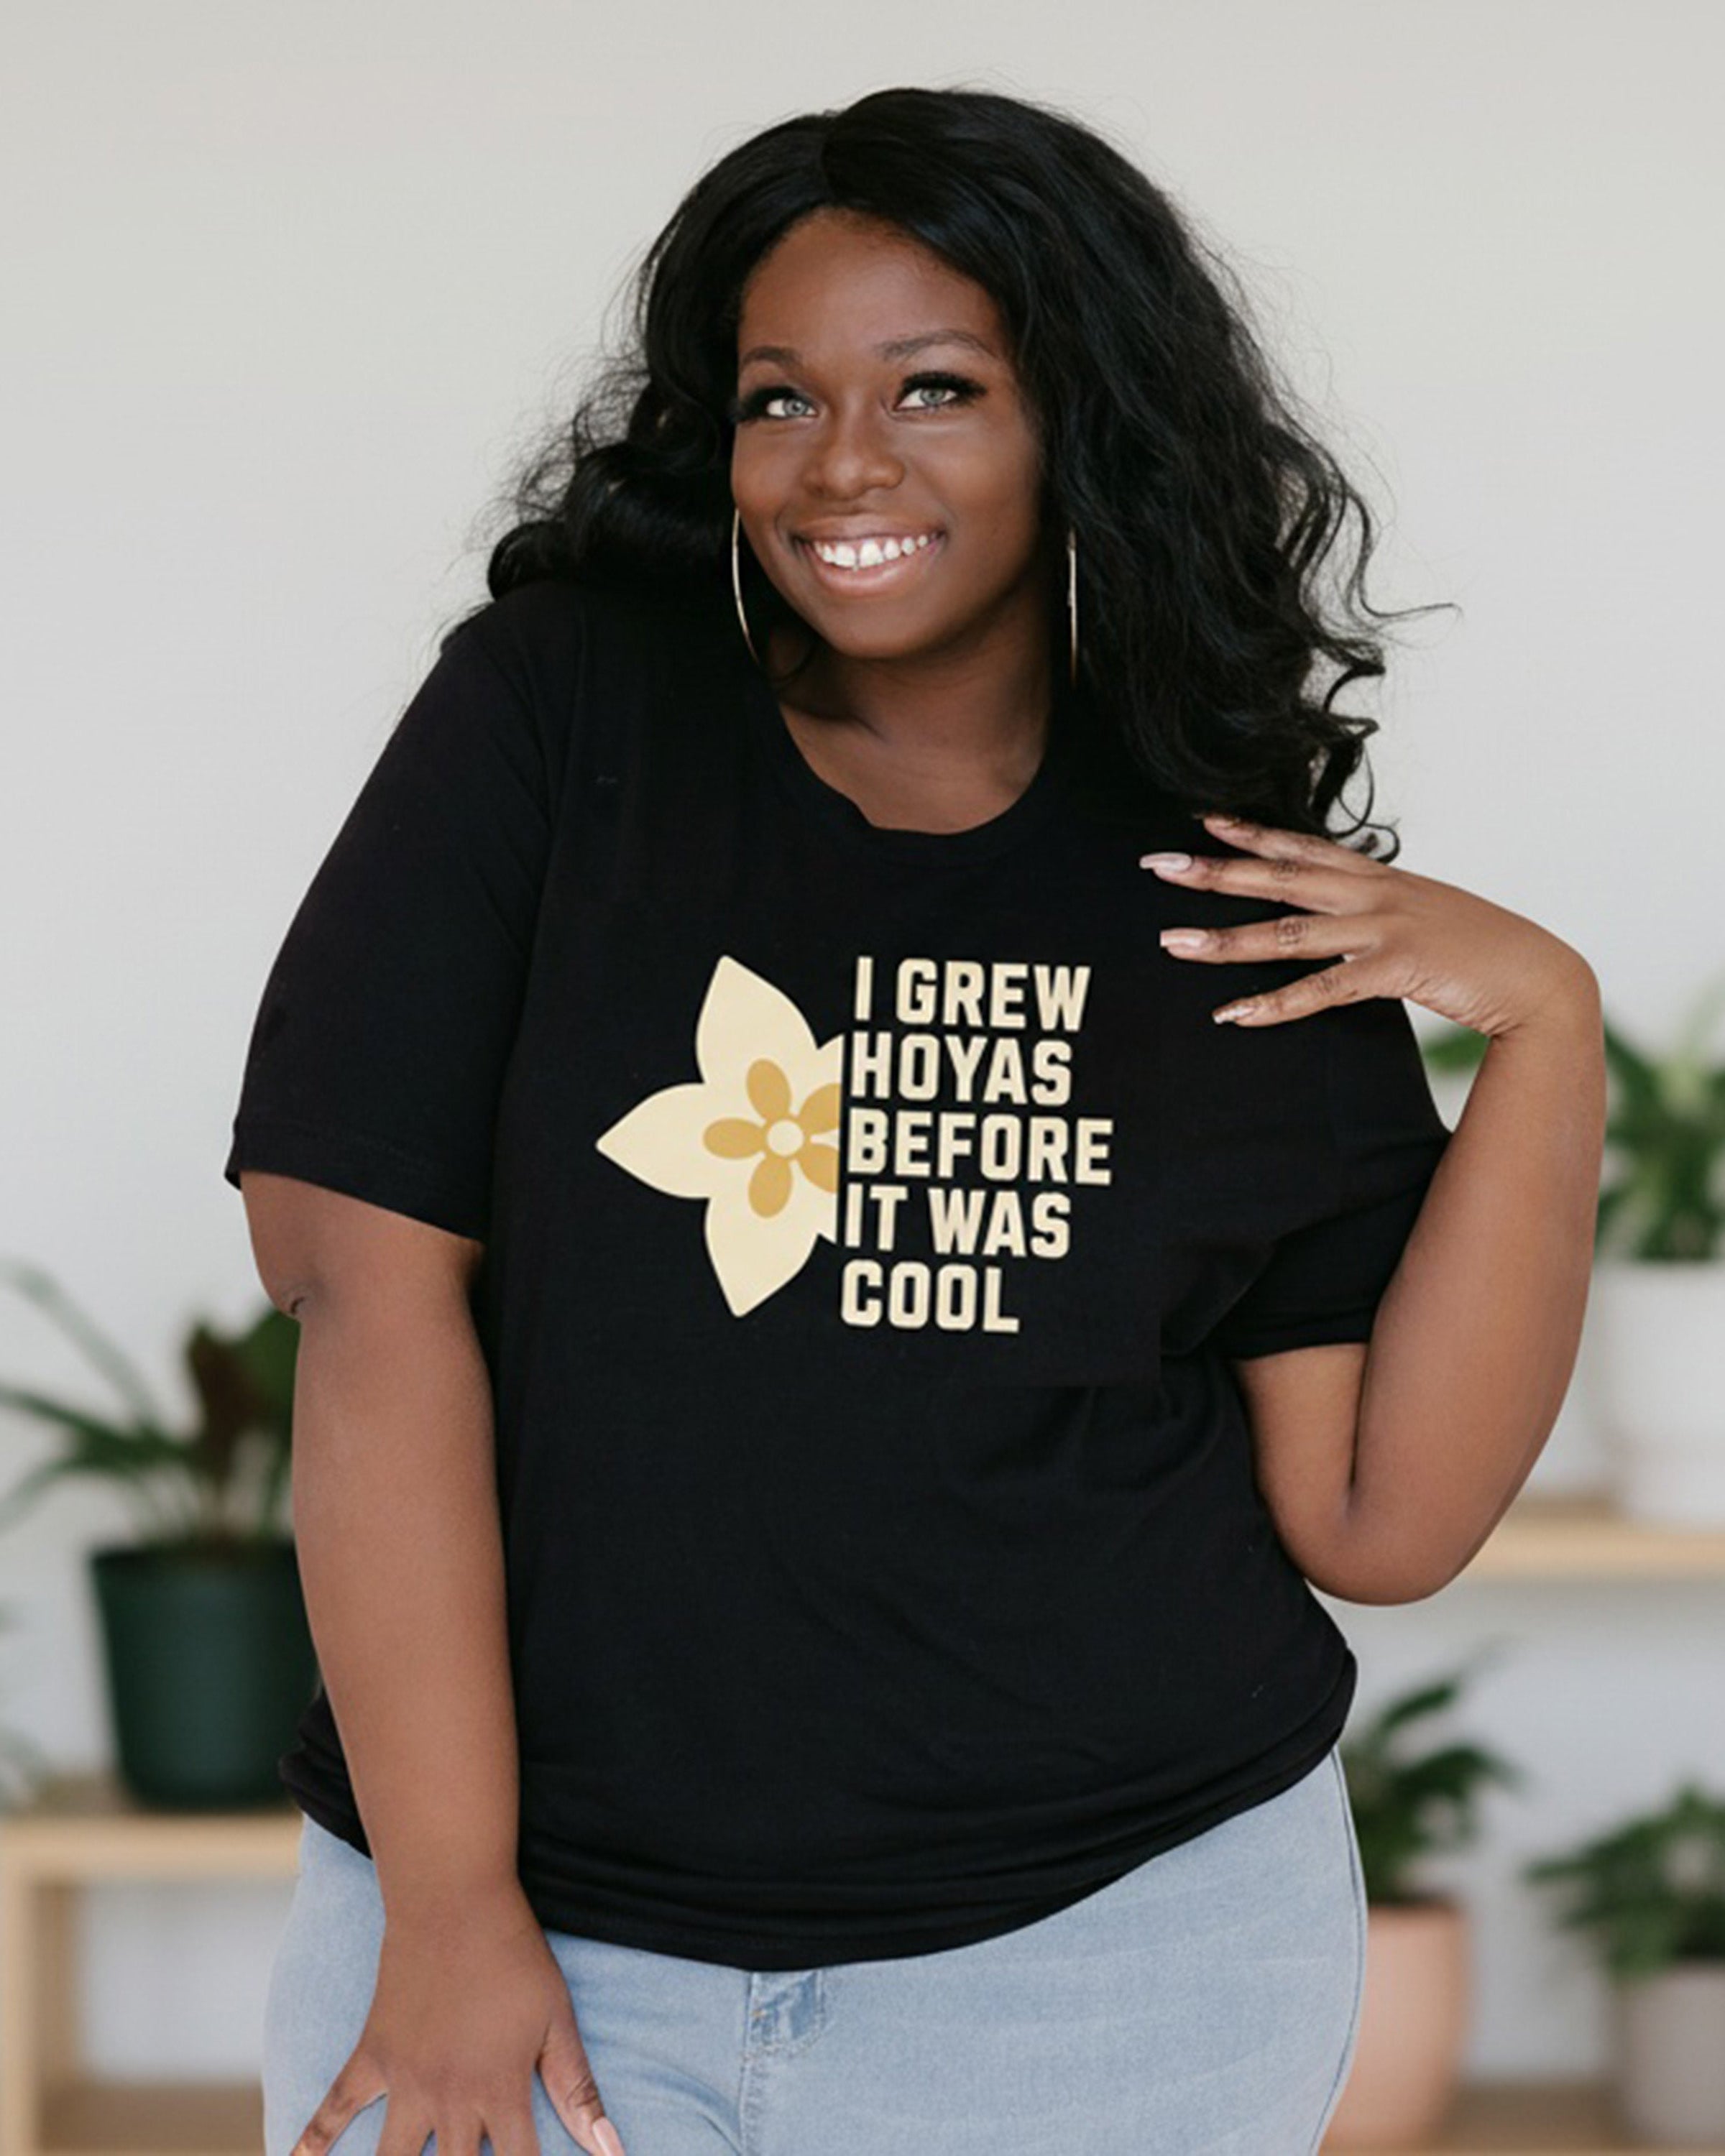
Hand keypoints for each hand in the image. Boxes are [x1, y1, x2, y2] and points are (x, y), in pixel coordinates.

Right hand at [289, 1881, 626, 2155]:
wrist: (454, 1902)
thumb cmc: (515, 1957)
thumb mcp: (558, 2020)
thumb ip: (578, 2090)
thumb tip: (612, 2151)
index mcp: (500, 2092)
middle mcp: (449, 2098)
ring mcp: (404, 2081)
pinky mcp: (372, 2057)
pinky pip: (334, 2108)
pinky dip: (311, 2142)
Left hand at [1142, 811, 1593, 1038]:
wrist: (1540, 976)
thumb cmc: (1479, 950)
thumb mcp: (1422, 915)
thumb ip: (1378, 910)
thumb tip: (1342, 917)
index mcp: (1378, 876)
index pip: (1302, 846)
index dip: (1250, 830)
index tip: (1203, 819)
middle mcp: (1373, 892)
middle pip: (1278, 876)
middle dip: (1215, 870)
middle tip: (1157, 866)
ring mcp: (1383, 927)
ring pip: (1286, 933)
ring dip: (1224, 939)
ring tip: (1170, 943)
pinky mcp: (1395, 969)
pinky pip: (1321, 989)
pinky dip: (1273, 1004)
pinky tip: (1232, 1014)